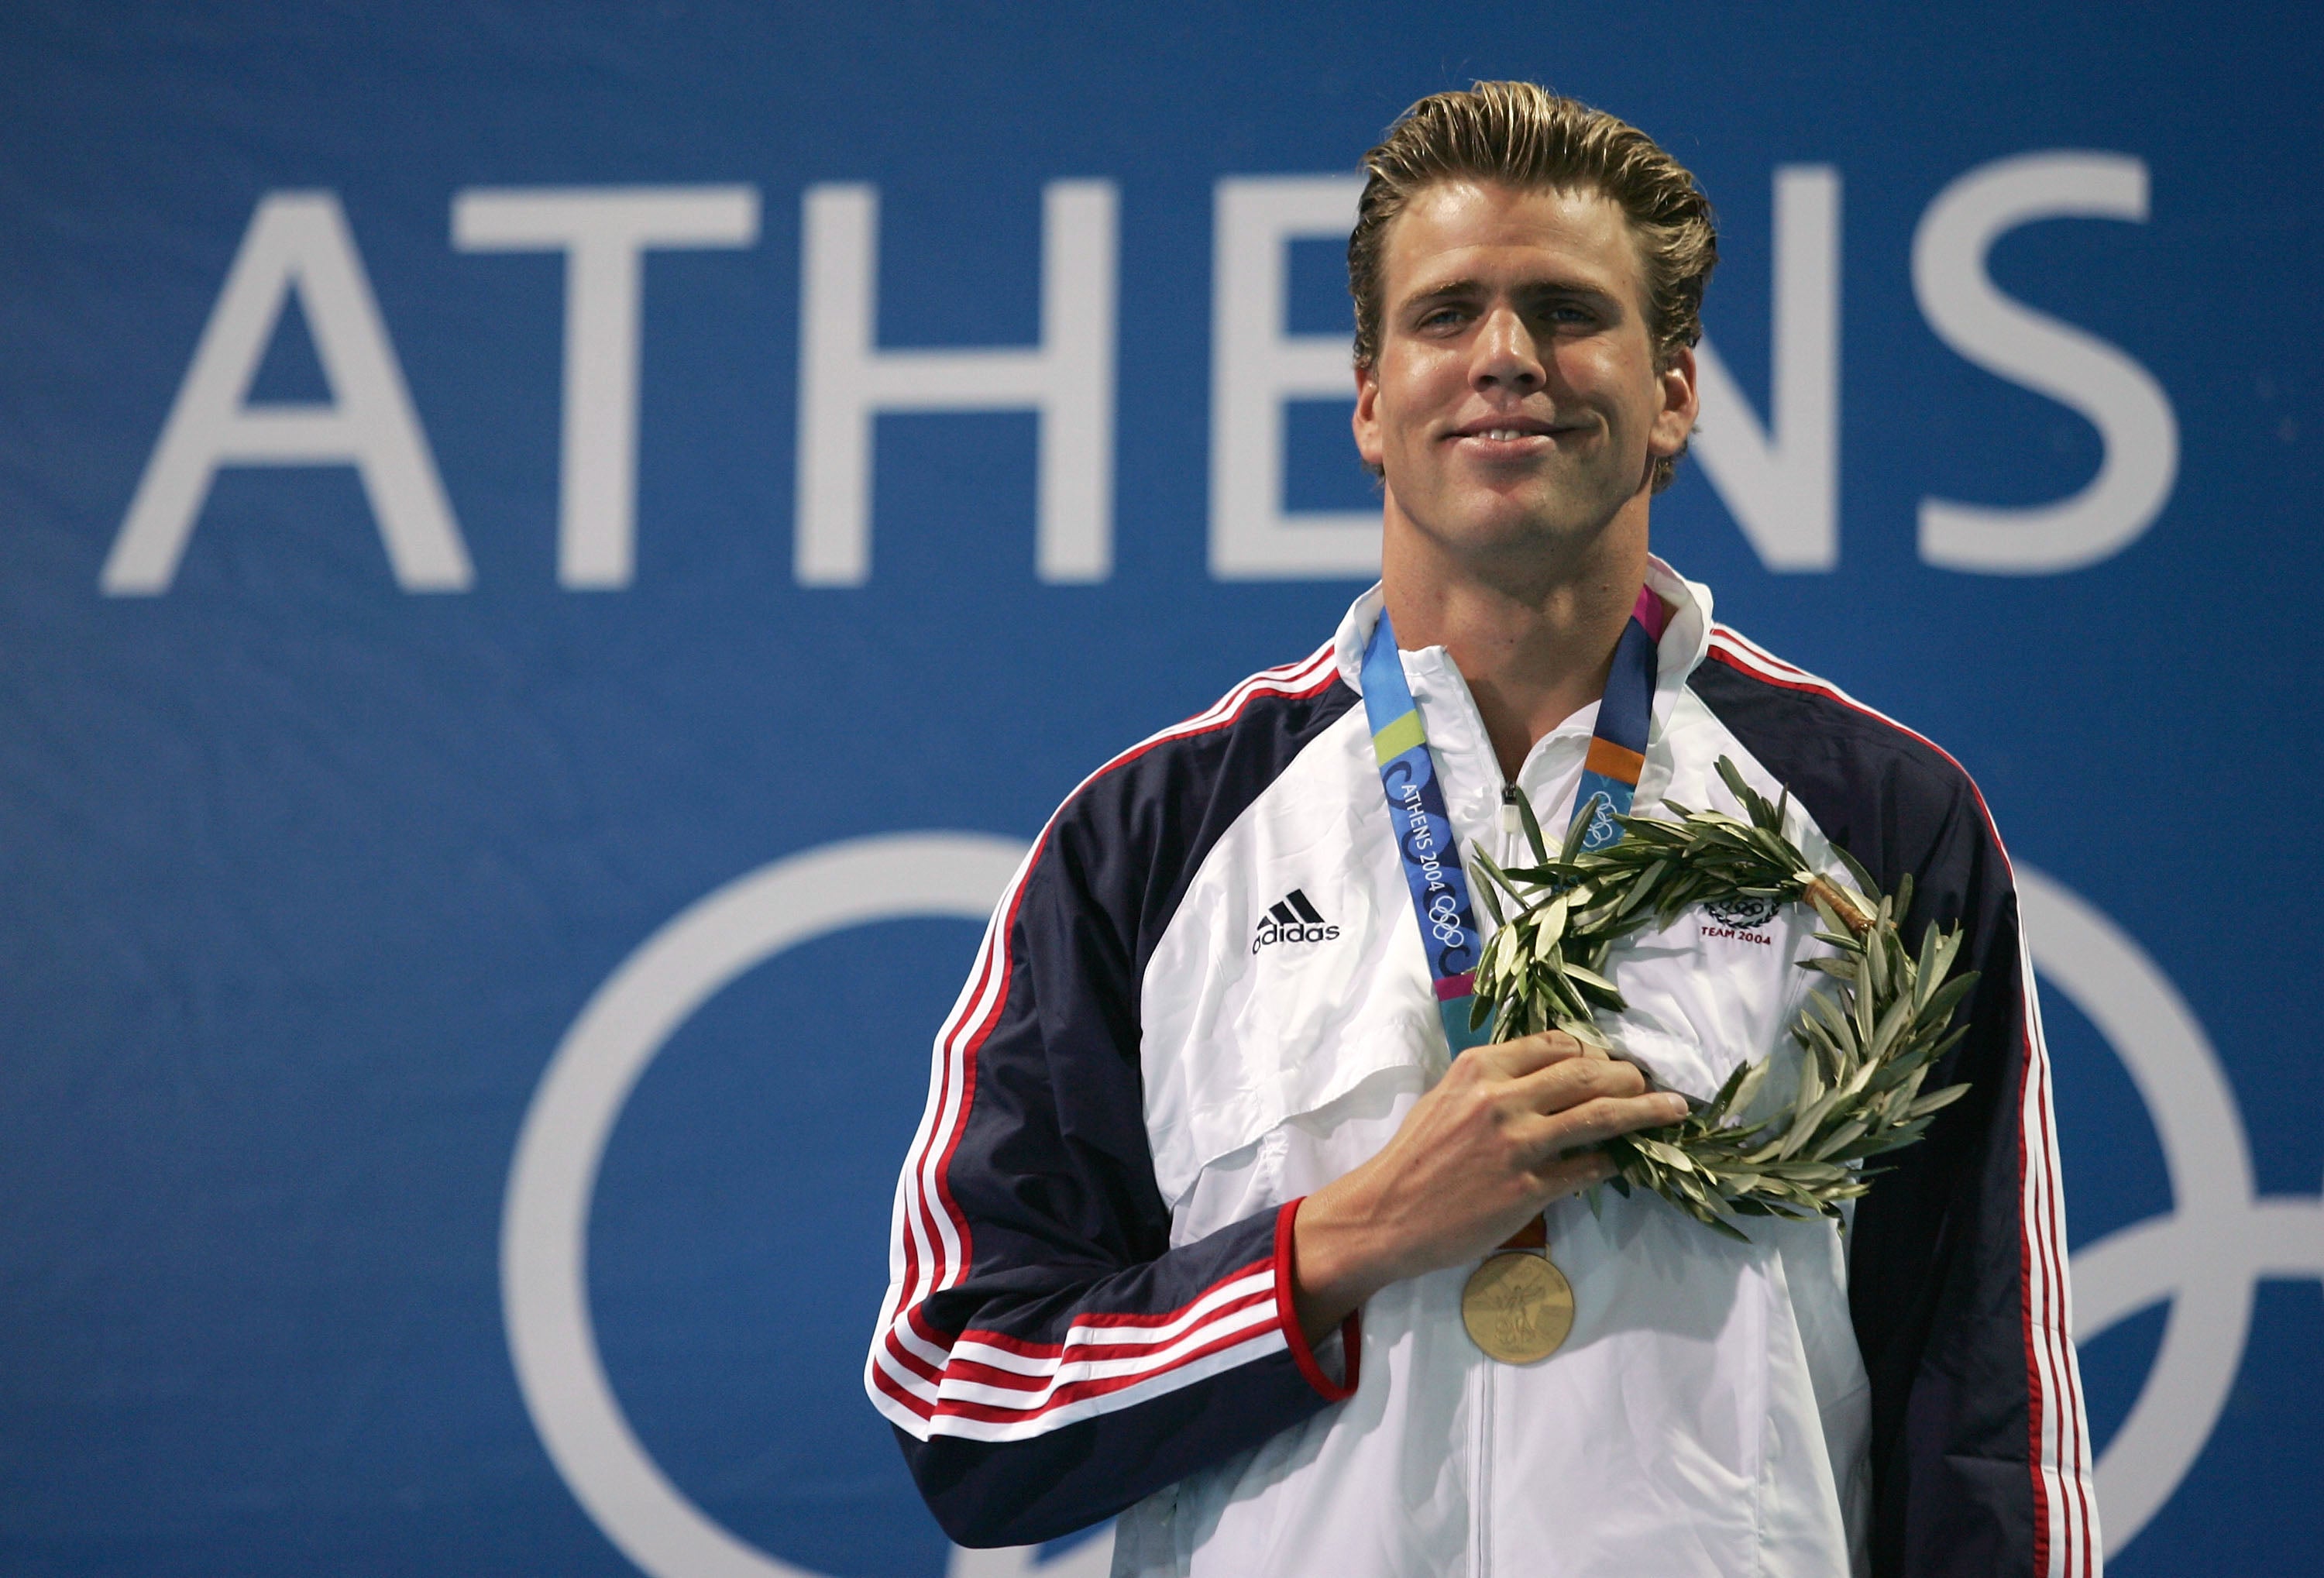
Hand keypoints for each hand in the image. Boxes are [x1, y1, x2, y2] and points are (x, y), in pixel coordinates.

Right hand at [1288, 1030, 1687, 1345]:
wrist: (1387, 1214)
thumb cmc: (1416, 1156)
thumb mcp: (1447, 1097)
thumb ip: (1495, 1080)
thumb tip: (1552, 1074)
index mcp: (1480, 1068)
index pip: (1556, 1045)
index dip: (1594, 1051)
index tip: (1612, 1060)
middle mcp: (1502, 1099)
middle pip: (1588, 1075)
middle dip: (1629, 1076)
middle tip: (1651, 1083)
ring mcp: (1518, 1145)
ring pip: (1599, 1117)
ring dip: (1645, 1110)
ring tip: (1673, 1108)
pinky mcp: (1529, 1190)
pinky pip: (1588, 1169)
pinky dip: (1615, 1162)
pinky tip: (1631, 1160)